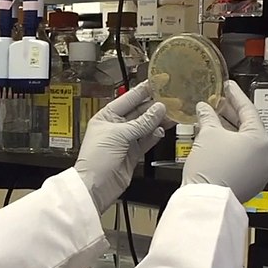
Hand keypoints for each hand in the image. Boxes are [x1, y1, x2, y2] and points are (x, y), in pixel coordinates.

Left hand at [75, 82, 166, 213]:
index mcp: (106, 117)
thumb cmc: (96, 160)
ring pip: (144, 127)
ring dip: (157, 121)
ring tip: (171, 114)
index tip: (158, 81)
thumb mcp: (119, 135)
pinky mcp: (131, 154)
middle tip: (171, 100)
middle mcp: (115, 127)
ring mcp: (124, 141)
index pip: (127, 99)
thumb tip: (158, 109)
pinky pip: (145, 141)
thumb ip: (141, 123)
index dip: (143, 90)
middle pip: (138, 112)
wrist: (95, 186)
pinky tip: (161, 130)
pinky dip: (154, 135)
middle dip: (154, 106)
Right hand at [182, 81, 267, 202]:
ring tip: (213, 123)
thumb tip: (205, 108)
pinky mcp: (252, 182)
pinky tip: (216, 143)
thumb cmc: (210, 168)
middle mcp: (266, 155)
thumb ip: (208, 117)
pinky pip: (243, 159)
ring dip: (229, 133)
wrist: (206, 200)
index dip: (235, 96)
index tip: (228, 87)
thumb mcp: (207, 135)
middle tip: (217, 103)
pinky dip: (231, 149)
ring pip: (245, 145)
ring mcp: (261, 170)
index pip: (248, 110)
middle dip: (230, 115)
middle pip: (248, 128)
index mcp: (260, 139)